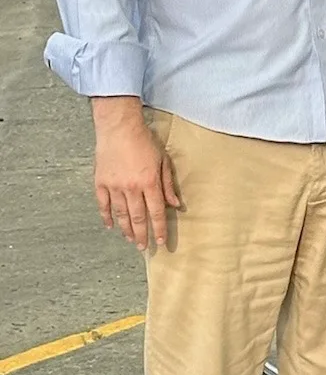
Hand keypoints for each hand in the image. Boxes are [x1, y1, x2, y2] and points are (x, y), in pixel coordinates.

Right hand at [92, 98, 178, 252]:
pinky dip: (106, 216)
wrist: (118, 127)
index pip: (156, 212)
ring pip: (120, 214)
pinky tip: (110, 226)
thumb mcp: (162, 160)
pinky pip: (103, 205)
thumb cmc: (143, 140)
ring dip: (126, 229)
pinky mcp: (100, 182)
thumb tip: (175, 204)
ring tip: (131, 240)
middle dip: (142, 234)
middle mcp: (131, 188)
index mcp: (149, 182)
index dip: (158, 228)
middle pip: (137, 218)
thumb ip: (168, 184)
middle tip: (144, 247)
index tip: (160, 241)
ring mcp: (114, 186)